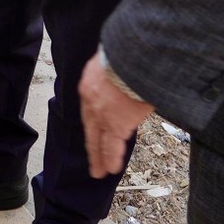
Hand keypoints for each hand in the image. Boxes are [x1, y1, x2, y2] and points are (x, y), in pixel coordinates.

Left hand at [81, 55, 155, 178]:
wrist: (133, 54)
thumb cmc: (128, 51)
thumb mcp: (112, 58)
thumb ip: (113, 73)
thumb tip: (124, 78)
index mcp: (89, 83)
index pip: (89, 109)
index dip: (93, 123)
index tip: (94, 133)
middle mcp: (91, 101)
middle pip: (91, 129)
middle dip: (92, 146)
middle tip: (92, 162)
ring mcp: (103, 114)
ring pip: (100, 140)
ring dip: (101, 157)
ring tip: (100, 171)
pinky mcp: (117, 123)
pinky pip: (113, 145)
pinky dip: (112, 157)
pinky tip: (111, 169)